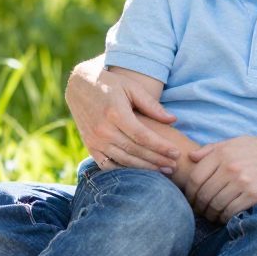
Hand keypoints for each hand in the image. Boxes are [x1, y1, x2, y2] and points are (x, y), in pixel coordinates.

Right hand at [65, 56, 181, 173]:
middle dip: (157, 160)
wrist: (80, 85)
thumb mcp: (132, 87)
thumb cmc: (111, 84)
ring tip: (162, 170)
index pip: (143, 137)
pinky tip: (138, 171)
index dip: (161, 147)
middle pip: (135, 151)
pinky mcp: (90, 146)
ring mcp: (95, 140)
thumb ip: (151, 105)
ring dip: (145, 168)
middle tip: (174, 165)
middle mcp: (104, 130)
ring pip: (124, 160)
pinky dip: (123, 170)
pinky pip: (107, 165)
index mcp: (116, 114)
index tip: (177, 152)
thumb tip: (173, 120)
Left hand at [182, 135, 256, 220]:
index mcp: (223, 152)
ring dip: (211, 215)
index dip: (189, 193)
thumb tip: (191, 157)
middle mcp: (230, 166)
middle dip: (199, 206)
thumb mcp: (239, 141)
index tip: (191, 200)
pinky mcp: (255, 195)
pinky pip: (231, 212)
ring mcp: (243, 182)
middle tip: (200, 212)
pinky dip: (225, 218)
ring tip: (212, 216)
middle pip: (204, 194)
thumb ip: (213, 148)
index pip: (195, 178)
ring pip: (216, 205)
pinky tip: (226, 217)